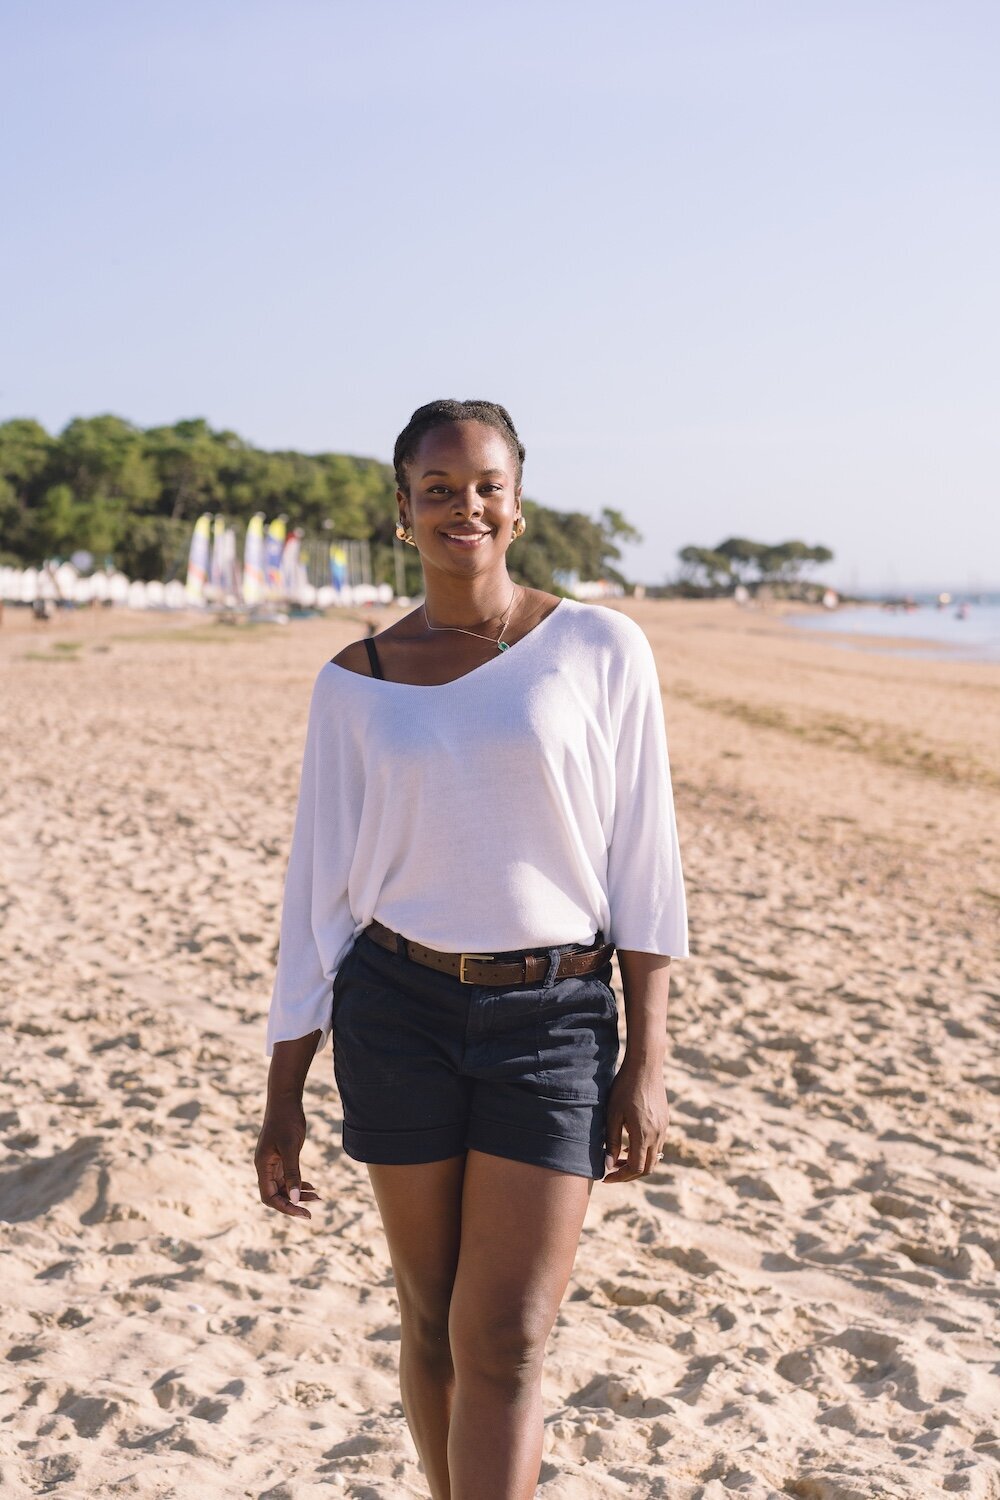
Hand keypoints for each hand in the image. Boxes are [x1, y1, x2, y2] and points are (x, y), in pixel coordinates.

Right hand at [254, 1097, 320, 1217]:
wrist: (285, 1100)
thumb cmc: (286, 1120)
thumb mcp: (291, 1147)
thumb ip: (293, 1173)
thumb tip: (295, 1198)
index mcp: (262, 1166)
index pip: (269, 1197)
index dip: (284, 1207)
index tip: (303, 1212)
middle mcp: (265, 1166)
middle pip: (276, 1194)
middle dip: (293, 1203)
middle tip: (313, 1210)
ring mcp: (272, 1162)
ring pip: (283, 1186)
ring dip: (298, 1194)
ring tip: (317, 1197)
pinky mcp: (281, 1156)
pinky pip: (287, 1177)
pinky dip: (298, 1183)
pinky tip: (312, 1187)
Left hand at [603, 1060, 668, 1182]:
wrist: (646, 1066)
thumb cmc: (624, 1088)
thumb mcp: (613, 1114)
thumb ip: (611, 1141)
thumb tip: (608, 1165)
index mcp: (644, 1135)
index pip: (635, 1168)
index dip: (620, 1177)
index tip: (606, 1177)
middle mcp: (657, 1135)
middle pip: (648, 1168)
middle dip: (629, 1174)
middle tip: (612, 1172)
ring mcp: (664, 1128)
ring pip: (654, 1157)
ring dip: (638, 1162)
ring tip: (619, 1158)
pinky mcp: (665, 1121)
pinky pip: (657, 1145)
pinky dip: (645, 1150)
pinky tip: (631, 1143)